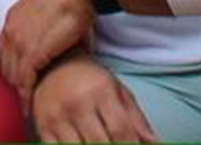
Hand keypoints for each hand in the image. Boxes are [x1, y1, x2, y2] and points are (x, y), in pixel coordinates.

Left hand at [0, 0, 93, 96]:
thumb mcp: (52, 15)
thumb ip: (48, 34)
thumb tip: (62, 49)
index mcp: (14, 17)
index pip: (5, 49)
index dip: (13, 66)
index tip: (20, 79)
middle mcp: (12, 29)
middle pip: (6, 63)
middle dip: (14, 81)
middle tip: (23, 97)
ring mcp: (19, 41)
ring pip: (12, 75)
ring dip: (19, 91)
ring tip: (27, 105)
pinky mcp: (32, 52)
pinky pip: (24, 80)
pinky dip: (26, 95)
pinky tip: (30, 105)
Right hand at [31, 54, 156, 143]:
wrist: (53, 64)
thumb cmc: (92, 81)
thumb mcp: (118, 92)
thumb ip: (137, 120)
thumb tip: (157, 144)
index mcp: (101, 91)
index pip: (120, 130)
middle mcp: (77, 103)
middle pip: (101, 144)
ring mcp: (57, 116)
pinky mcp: (43, 127)